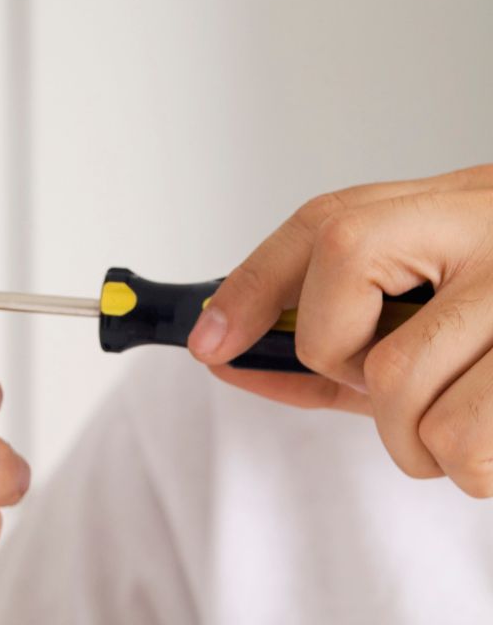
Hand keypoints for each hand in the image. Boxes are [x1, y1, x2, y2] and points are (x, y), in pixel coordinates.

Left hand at [187, 165, 492, 496]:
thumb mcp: (425, 284)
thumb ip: (334, 318)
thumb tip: (232, 350)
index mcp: (440, 204)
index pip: (322, 229)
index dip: (249, 289)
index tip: (208, 342)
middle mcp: (484, 233)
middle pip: (345, 340)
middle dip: (358, 388)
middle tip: (404, 378)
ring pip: (405, 410)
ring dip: (419, 441)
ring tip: (466, 406)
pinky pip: (472, 455)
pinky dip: (473, 468)